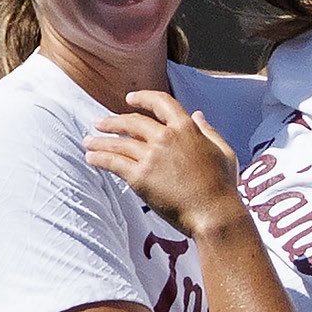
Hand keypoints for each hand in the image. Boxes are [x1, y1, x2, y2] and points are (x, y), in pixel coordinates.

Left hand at [84, 90, 244, 236]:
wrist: (214, 212)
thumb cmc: (222, 186)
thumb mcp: (223, 151)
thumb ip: (208, 130)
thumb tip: (198, 114)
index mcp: (187, 128)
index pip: (160, 102)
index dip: (142, 98)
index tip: (129, 99)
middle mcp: (166, 137)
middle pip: (132, 122)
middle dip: (112, 122)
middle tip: (99, 123)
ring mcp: (151, 156)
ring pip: (118, 143)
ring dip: (100, 141)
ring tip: (88, 141)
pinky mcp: (140, 177)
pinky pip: (113, 163)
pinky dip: (99, 159)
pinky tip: (90, 158)